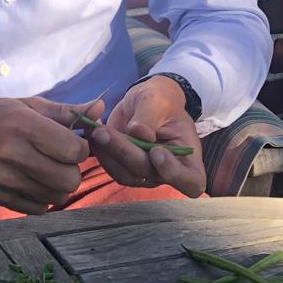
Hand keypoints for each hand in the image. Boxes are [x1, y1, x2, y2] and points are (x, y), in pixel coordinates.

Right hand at [0, 96, 92, 215]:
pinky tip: (33, 183)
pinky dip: (42, 198)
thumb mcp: (28, 105)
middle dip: (72, 170)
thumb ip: (66, 112)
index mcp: (23, 126)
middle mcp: (13, 155)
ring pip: (56, 197)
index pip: (74, 150)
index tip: (71, 143)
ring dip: (58, 186)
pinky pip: (38, 209)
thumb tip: (101, 109)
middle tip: (61, 161)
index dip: (80, 148)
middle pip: (69, 179)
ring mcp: (4, 180)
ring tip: (47, 171)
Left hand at [85, 77, 205, 198]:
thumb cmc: (161, 100)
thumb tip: (140, 133)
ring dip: (108, 153)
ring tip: (96, 129)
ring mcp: (145, 174)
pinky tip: (92, 131)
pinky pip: (110, 167)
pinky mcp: (124, 169)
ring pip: (125, 173)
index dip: (173, 173)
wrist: (146, 102)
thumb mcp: (159, 100)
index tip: (157, 151)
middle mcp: (168, 173)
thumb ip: (150, 116)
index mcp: (189, 159)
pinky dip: (100, 151)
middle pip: (148, 173)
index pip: (191, 181)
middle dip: (126, 152)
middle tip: (105, 132)